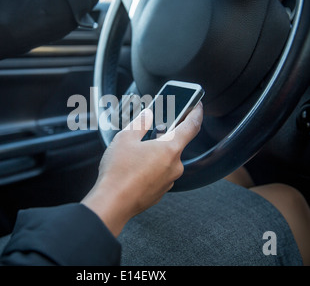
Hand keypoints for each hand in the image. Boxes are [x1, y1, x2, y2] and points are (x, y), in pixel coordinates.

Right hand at [81, 102, 202, 236]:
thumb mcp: (125, 138)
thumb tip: (147, 115)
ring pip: (166, 160)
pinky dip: (152, 167)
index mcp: (170, 149)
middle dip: (166, 134)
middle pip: (176, 144)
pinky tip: (135, 167)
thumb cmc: (119, 172)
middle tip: (153, 127)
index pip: (192, 126)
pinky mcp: (160, 192)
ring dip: (157, 152)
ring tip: (137, 150)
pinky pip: (160, 174)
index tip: (197, 106)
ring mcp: (168, 181)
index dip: (196, 113)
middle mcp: (174, 166)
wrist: (113, 203)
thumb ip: (140, 123)